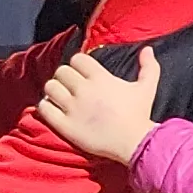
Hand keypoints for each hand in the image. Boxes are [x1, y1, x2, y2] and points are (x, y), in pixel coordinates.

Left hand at [37, 51, 163, 164]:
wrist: (135, 143)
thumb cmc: (140, 115)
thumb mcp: (148, 88)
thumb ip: (148, 66)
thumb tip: (147, 49)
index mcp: (101, 78)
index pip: (77, 59)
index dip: (78, 64)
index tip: (82, 72)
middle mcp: (84, 90)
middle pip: (61, 71)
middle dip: (64, 76)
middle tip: (70, 85)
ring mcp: (73, 108)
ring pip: (50, 88)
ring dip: (53, 90)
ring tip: (60, 97)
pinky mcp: (65, 125)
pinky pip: (44, 108)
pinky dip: (45, 106)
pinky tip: (53, 109)